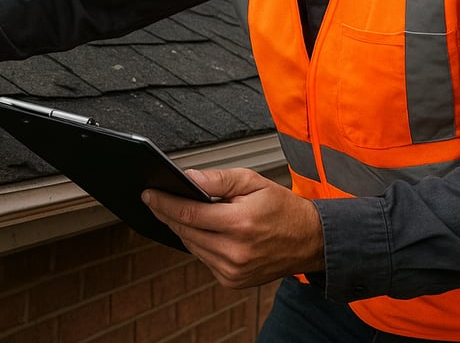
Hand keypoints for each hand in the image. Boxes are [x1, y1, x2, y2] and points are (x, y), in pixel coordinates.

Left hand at [143, 168, 323, 289]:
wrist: (310, 241)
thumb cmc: (283, 209)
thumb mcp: (253, 182)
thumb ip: (218, 179)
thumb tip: (189, 177)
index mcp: (241, 223)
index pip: (189, 214)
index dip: (164, 203)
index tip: (149, 194)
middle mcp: (236, 251)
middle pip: (185, 231)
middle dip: (167, 214)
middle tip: (155, 199)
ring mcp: (234, 270)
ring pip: (192, 246)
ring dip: (182, 229)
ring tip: (175, 211)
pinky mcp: (233, 281)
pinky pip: (204, 259)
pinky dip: (198, 244)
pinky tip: (200, 230)